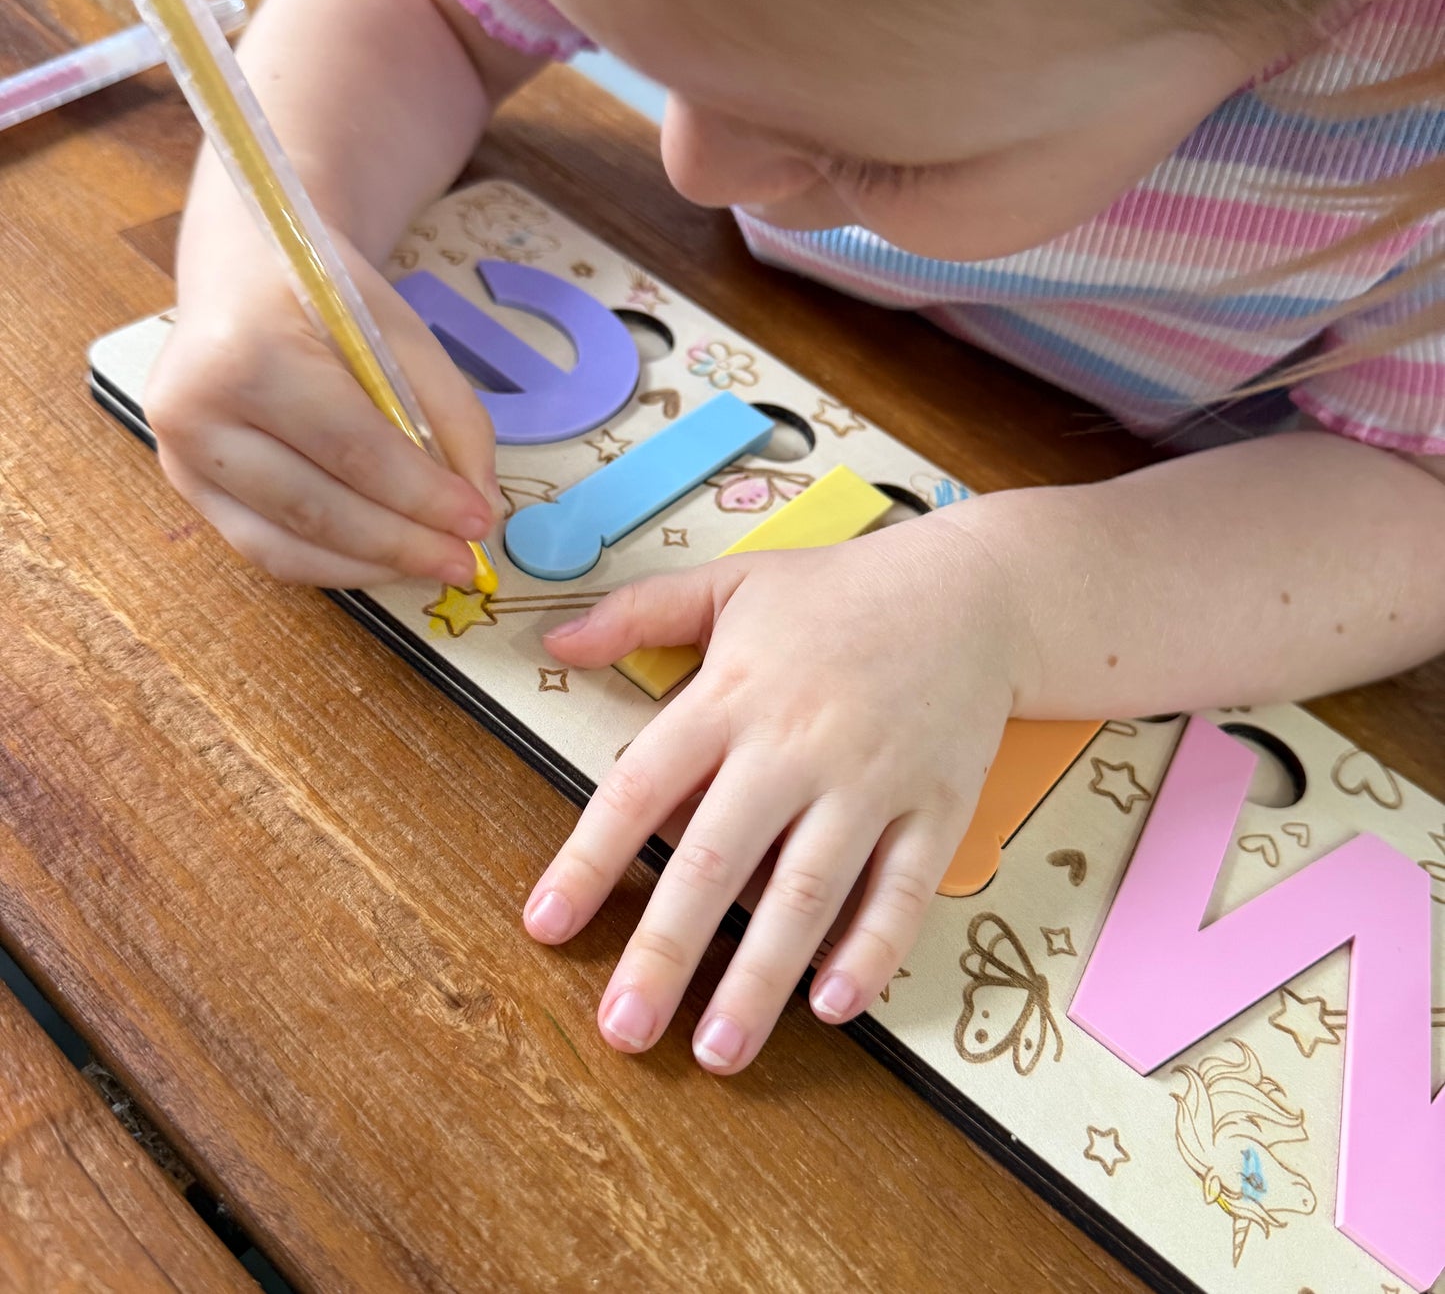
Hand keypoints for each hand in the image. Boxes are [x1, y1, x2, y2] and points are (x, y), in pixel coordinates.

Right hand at [147, 228, 505, 586]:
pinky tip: (384, 560)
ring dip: (370, 566)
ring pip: (286, 546)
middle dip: (402, 544)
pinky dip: (333, 565)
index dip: (422, 496)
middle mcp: (194, 410)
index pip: (352, 449)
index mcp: (248, 353)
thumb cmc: (324, 296)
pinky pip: (265, 548)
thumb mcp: (400, 333)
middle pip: (316, 508)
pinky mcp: (185, 486)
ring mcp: (178, 456)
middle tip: (465, 562)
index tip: (480, 521)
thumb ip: (449, 416)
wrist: (238, 272)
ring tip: (433, 565)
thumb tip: (480, 506)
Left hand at [527, 508, 1024, 1073]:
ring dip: (761, 975)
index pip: (641, 786)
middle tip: (623, 1029)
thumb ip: (639, 612)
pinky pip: (903, 890)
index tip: (544, 925)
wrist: (974, 592)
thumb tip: (554, 637)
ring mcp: (870, 781)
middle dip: (666, 950)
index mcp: (732, 694)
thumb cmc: (841, 592)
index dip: (588, 859)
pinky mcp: (935, 808)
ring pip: (807, 890)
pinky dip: (871, 949)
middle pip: (716, 859)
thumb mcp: (732, 582)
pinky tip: (834, 1004)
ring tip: (717, 1050)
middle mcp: (794, 745)